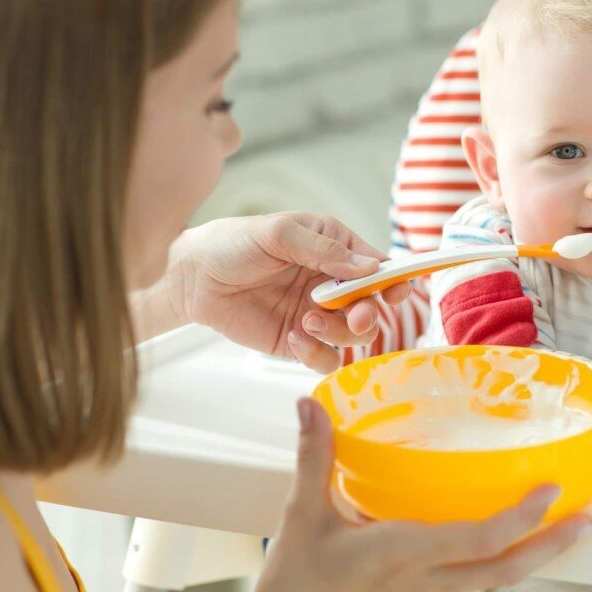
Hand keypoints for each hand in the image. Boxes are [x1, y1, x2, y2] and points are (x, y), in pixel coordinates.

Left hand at [149, 213, 408, 371]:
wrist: (193, 278)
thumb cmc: (233, 244)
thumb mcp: (278, 234)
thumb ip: (323, 250)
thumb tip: (368, 269)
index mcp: (334, 247)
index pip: (377, 266)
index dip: (393, 279)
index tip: (398, 290)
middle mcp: (331, 282)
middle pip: (372, 305)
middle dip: (368, 313)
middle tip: (355, 315)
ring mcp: (317, 313)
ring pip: (353, 335)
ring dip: (338, 332)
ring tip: (306, 322)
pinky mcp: (298, 341)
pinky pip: (325, 357)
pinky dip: (316, 353)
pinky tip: (293, 339)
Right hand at [224, 399, 591, 591]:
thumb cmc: (292, 583)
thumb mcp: (301, 513)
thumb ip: (315, 457)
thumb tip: (311, 405)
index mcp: (400, 554)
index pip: (478, 540)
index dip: (521, 518)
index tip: (553, 491)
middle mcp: (422, 582)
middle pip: (503, 570)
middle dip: (551, 546)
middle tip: (589, 519)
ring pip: (488, 580)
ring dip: (526, 556)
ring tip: (553, 527)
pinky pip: (463, 584)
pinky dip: (488, 562)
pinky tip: (485, 542)